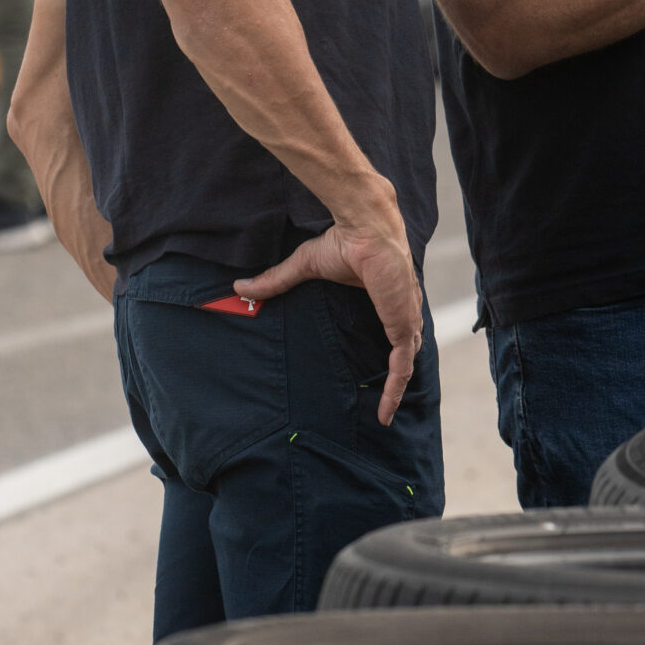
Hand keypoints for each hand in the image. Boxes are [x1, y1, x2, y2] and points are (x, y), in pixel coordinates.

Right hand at [234, 187, 422, 424]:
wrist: (366, 229)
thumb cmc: (343, 240)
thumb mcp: (305, 265)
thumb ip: (276, 280)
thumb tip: (240, 286)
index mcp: (385, 295)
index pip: (393, 328)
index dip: (389, 349)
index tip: (379, 373)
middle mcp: (400, 308)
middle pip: (403, 349)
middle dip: (398, 376)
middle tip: (384, 403)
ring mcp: (404, 317)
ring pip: (404, 362)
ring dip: (396, 389)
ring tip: (384, 415)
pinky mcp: (402, 324)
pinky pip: (402, 364)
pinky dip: (396, 387)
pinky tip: (387, 409)